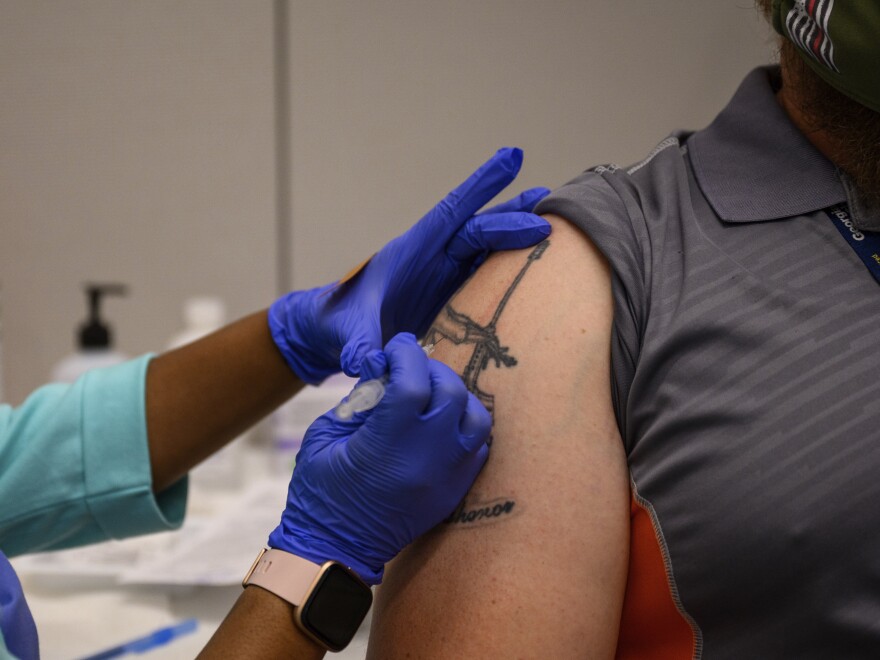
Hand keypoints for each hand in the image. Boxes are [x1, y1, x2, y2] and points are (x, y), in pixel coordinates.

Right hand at [267, 333, 490, 583]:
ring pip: (477, 419)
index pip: (413, 381)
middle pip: (452, 394)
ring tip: (433, 394)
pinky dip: (466, 427)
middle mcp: (425, 459)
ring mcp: (446, 478)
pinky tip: (443, 423)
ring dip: (458, 397)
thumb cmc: (320, 491)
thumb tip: (384, 368)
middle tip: (412, 367)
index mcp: (387, 444)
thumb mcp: (325, 435)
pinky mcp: (453, 493)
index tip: (397, 346)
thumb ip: (359, 398)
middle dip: (433, 370)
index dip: (406, 354)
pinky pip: (479, 448)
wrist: (334, 550)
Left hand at [269, 147, 549, 382]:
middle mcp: (432, 257)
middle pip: (477, 230)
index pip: (451, 212)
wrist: (335, 335)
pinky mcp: (451, 295)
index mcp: (410, 252)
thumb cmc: (338, 324)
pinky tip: (537, 267)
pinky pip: (485, 275)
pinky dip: (511, 266)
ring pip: (487, 248)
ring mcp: (444, 274)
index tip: (512, 157)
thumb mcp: (347, 333)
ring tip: (554, 222)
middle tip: (549, 217)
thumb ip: (359, 346)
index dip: (481, 186)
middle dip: (512, 220)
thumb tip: (368, 364)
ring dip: (518, 235)